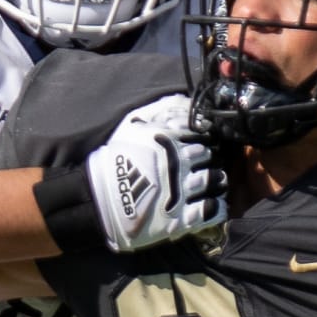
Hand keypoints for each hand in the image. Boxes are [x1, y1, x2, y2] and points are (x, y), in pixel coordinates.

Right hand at [84, 93, 225, 251]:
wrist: (99, 199)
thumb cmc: (115, 160)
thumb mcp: (132, 126)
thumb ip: (158, 110)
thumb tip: (181, 99)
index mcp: (169, 140)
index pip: (202, 134)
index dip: (206, 138)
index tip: (204, 144)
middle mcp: (178, 163)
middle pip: (211, 156)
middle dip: (211, 158)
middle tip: (207, 164)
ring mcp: (181, 190)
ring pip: (214, 180)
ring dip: (217, 180)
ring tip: (213, 183)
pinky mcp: (180, 217)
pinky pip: (212, 209)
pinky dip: (217, 206)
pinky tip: (213, 203)